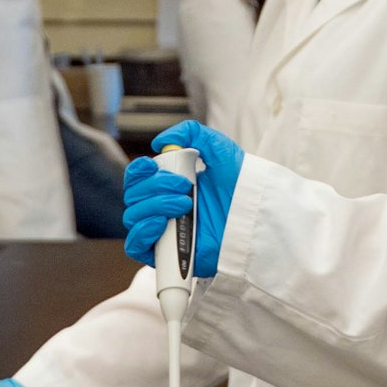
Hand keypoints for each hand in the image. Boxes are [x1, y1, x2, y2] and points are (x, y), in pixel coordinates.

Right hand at [123, 121, 244, 277]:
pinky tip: (161, 223)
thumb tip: (160, 142)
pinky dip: (142, 232)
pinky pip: (135, 246)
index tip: (152, 165)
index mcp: (170, 182)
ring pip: (133, 216)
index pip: (137, 176)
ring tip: (185, 204)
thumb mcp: (218, 149)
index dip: (138, 170)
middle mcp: (162, 205)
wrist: (253, 217)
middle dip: (155, 186)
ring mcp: (163, 229)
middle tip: (184, 185)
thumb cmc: (240, 185)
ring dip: (155, 205)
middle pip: (133, 194)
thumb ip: (192, 133)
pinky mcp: (166, 254)